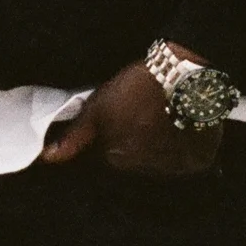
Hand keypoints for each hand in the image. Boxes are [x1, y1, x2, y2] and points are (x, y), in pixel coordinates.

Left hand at [39, 51, 223, 178]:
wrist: (180, 74)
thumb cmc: (134, 88)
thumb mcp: (97, 107)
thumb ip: (74, 136)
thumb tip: (47, 158)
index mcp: (118, 160)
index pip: (108, 157)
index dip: (113, 135)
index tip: (123, 117)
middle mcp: (145, 172)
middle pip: (134, 162)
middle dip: (135, 143)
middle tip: (143, 114)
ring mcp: (173, 169)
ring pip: (161, 162)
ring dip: (159, 147)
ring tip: (163, 118)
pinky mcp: (198, 161)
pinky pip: (188, 161)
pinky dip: (185, 148)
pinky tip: (182, 126)